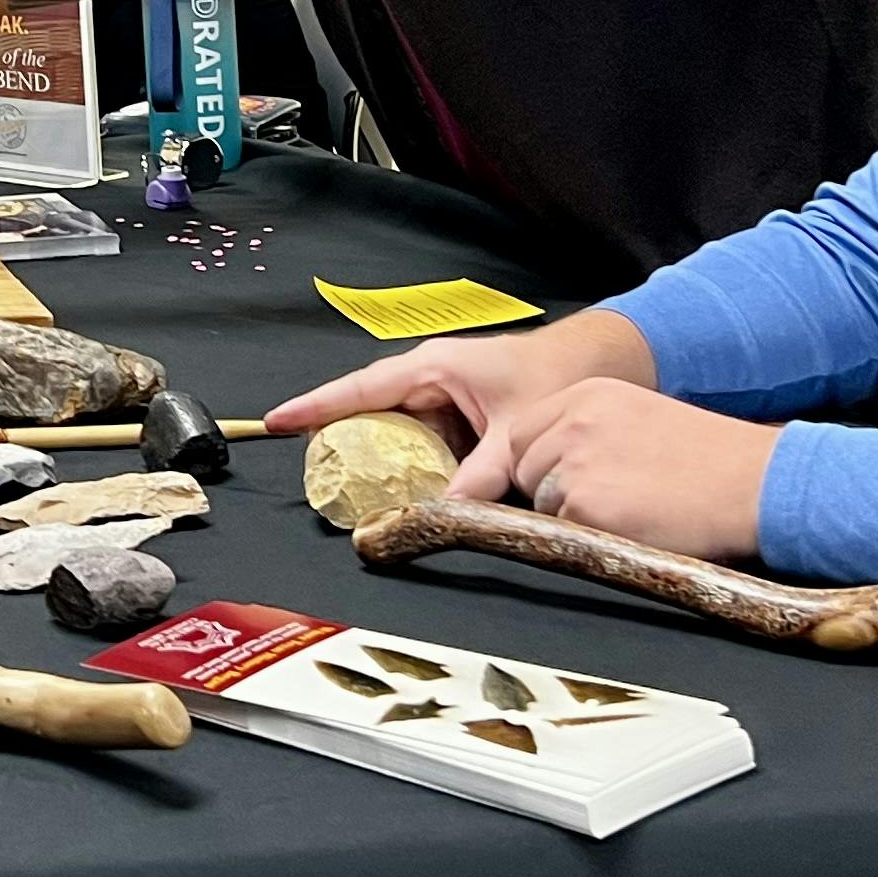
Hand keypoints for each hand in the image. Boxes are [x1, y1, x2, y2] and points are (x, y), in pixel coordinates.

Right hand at [267, 307, 659, 457]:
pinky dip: (414, 468)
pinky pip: (423, 444)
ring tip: (352, 494)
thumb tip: (448, 514)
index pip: (361, 389)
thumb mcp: (516, 431)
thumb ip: (483, 474)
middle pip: (371, 415)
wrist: (602, 363)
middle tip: (316, 481)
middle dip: (343, 445)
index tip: (275, 423)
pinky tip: (408, 494)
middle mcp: (431, 381)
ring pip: (398, 435)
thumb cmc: (555, 376)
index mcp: (435, 368)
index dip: (317, 408)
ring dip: (382, 463)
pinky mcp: (460, 419)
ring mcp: (445, 400)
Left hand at [454, 380, 781, 562]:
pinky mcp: (586, 505)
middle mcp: (574, 422)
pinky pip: (563, 529)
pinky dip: (589, 536)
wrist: (753, 483)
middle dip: (547, 488)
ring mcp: (576, 463)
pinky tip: (629, 526)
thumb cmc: (709, 457)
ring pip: (540, 500)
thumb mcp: (640, 415)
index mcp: (587, 395)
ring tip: (623, 511)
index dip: (538, 460)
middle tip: (599, 500)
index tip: (564, 477)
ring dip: (568, 514)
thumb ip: (590, 430)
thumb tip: (551, 460)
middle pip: (523, 466)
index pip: (523, 431)